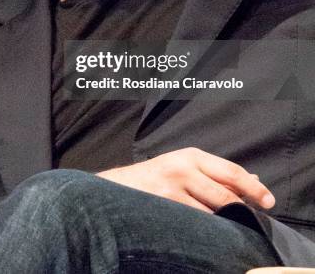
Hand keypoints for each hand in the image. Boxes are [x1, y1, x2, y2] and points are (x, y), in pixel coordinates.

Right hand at [96, 147, 274, 213]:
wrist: (120, 187)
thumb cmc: (157, 176)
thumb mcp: (186, 166)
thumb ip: (216, 173)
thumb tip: (252, 180)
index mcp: (192, 156)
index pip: (231, 171)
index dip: (253, 187)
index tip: (268, 200)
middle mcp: (183, 169)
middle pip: (224, 194)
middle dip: (243, 209)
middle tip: (256, 219)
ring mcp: (172, 190)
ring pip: (211, 213)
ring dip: (224, 222)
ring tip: (230, 227)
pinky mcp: (164, 208)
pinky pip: (194, 224)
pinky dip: (205, 229)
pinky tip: (208, 233)